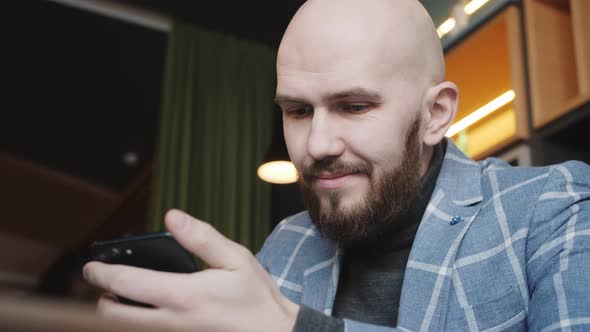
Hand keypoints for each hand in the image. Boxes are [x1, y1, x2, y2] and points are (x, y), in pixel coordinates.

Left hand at [83, 209, 298, 331]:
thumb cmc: (256, 296)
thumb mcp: (236, 258)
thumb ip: (202, 237)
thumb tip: (172, 217)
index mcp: (183, 295)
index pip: (127, 284)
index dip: (102, 273)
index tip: (90, 266)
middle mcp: (172, 321)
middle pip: (115, 316)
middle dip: (102, 298)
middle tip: (104, 282)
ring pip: (129, 328)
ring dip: (119, 311)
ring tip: (124, 293)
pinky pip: (149, 331)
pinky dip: (139, 319)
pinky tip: (152, 304)